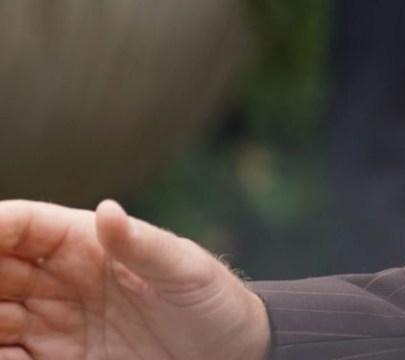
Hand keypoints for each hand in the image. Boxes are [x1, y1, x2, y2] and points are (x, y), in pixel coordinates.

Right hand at [0, 199, 270, 359]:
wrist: (231, 355)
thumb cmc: (214, 301)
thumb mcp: (187, 271)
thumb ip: (145, 246)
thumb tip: (107, 210)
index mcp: (84, 242)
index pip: (20, 226)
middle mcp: (57, 281)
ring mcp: (51, 325)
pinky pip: (9, 358)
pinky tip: (5, 353)